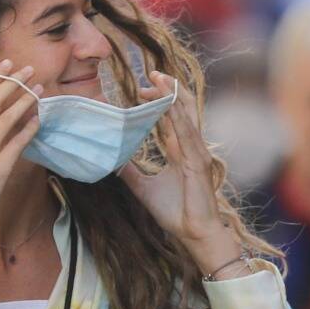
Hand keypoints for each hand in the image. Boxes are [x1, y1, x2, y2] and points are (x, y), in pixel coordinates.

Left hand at [118, 72, 228, 256]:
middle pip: (180, 110)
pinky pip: (188, 134)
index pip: (170, 118)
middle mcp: (190, 148)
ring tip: (159, 78)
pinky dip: (178, 117)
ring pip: (186, 115)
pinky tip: (169, 103)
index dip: (158, 101)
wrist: (193, 233)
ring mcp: (197, 153)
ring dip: (172, 95)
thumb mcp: (144, 187)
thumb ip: (130, 172)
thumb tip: (111, 160)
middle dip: (165, 90)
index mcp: (180, 152)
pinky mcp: (199, 162)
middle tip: (148, 75)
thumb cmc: (175, 213)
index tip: (140, 90)